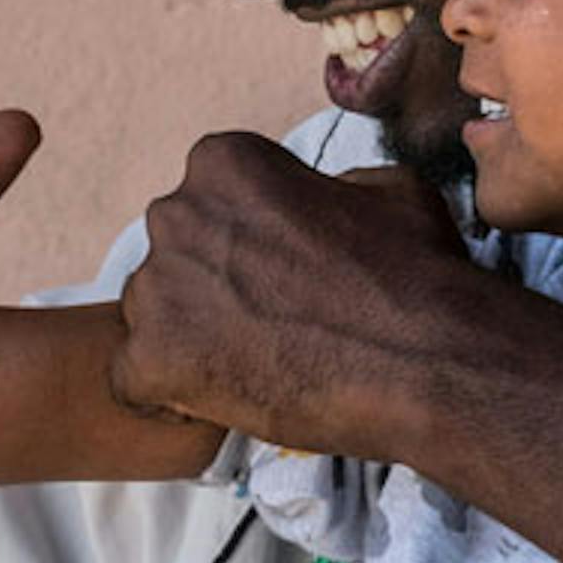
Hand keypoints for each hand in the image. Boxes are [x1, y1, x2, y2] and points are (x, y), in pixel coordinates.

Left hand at [111, 133, 472, 456]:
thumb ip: (324, 186)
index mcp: (224, 162)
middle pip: (176, 255)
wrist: (429, 360)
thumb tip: (315, 200)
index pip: (210, 201)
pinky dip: (169, 397)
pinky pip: (133, 380)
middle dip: (213, 287)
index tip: (283, 273)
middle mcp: (176, 213)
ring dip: (192, 339)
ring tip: (258, 365)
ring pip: (153, 314)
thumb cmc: (417, 270)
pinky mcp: (151, 360)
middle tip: (272, 324)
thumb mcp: (382, 188)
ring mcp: (157, 288)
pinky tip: (222, 400)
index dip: (247, 243)